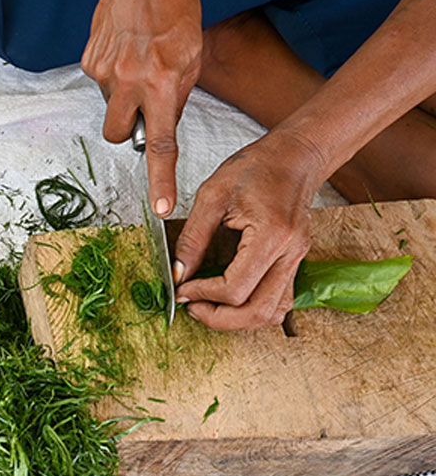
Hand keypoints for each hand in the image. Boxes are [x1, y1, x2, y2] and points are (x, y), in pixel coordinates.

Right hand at [82, 0, 201, 216]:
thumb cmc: (175, 15)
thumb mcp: (191, 61)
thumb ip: (177, 99)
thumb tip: (160, 126)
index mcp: (161, 85)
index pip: (160, 146)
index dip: (161, 180)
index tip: (162, 206)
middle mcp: (129, 82)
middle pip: (117, 135)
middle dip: (127, 128)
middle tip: (142, 104)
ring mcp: (104, 72)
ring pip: (108, 106)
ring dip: (121, 97)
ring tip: (136, 65)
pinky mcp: (89, 60)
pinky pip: (98, 82)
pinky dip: (111, 73)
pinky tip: (124, 52)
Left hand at [173, 130, 326, 329]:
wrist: (295, 156)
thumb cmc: (257, 168)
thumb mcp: (212, 195)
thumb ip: (192, 238)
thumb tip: (178, 274)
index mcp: (272, 236)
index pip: (236, 288)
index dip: (203, 294)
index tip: (182, 289)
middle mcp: (291, 254)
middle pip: (258, 311)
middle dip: (219, 318)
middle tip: (192, 307)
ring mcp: (297, 261)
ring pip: (272, 313)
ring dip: (238, 319)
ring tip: (208, 305)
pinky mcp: (295, 263)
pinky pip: (279, 302)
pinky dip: (253, 309)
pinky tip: (229, 299)